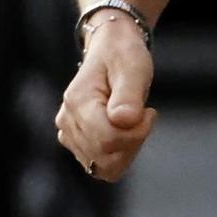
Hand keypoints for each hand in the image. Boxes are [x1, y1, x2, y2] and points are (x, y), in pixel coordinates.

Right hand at [54, 15, 157, 182]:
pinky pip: (101, 166)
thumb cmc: (123, 55)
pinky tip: (123, 131)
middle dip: (133, 141)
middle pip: (106, 157)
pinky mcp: (76, 142)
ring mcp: (68, 133)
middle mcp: (67, 121)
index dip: (137, 133)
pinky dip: (118, 154)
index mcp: (77, 101)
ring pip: (104, 167)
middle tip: (142, 114)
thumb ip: (129, 94)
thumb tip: (123, 120)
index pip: (108, 139)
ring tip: (131, 120)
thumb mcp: (133, 67)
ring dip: (127, 149)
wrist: (110, 49)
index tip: (149, 112)